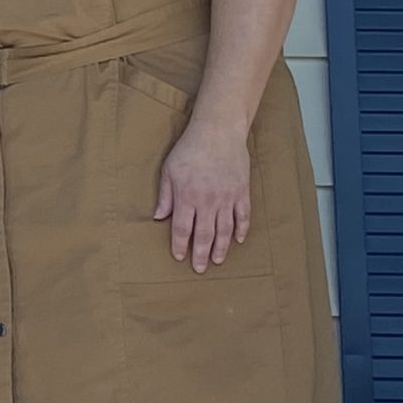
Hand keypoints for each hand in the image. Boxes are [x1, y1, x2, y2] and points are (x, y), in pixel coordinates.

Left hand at [156, 116, 250, 271]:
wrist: (218, 132)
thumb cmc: (189, 149)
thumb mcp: (168, 170)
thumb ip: (165, 196)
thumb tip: (158, 217)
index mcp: (187, 197)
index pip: (182, 228)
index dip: (180, 245)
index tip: (178, 256)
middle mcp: (208, 201)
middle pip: (204, 235)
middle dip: (201, 254)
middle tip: (200, 269)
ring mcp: (227, 198)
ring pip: (225, 230)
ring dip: (221, 248)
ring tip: (218, 261)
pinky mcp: (242, 192)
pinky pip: (243, 216)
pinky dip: (241, 230)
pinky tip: (238, 240)